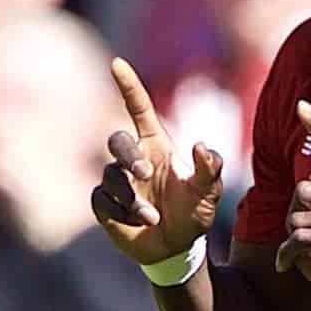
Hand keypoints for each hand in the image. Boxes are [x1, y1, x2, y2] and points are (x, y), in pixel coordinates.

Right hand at [91, 58, 224, 264]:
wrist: (176, 248)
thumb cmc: (194, 213)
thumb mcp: (209, 192)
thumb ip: (210, 169)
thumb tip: (202, 146)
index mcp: (157, 146)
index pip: (139, 109)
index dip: (128, 86)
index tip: (117, 62)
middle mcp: (134, 159)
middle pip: (116, 140)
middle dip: (128, 155)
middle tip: (144, 174)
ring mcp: (118, 182)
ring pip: (110, 176)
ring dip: (131, 198)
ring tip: (153, 216)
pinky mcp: (105, 205)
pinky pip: (100, 201)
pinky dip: (120, 213)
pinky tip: (137, 223)